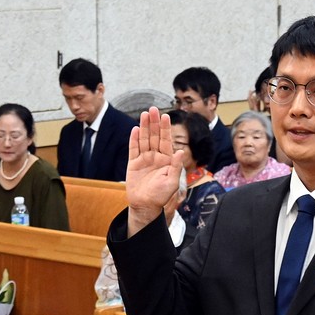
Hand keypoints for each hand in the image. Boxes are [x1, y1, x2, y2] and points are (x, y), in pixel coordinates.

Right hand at [125, 107, 183, 235]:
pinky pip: (133, 149)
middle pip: (154, 136)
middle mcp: (156, 157)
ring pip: (144, 139)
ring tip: (144, 114)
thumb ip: (176, 166)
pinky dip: (134, 139)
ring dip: (144, 127)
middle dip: (154, 123)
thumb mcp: (172, 182)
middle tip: (154, 109)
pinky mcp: (133, 163)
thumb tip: (181, 151)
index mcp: (166, 160)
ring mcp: (144, 159)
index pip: (166, 141)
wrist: (145, 205)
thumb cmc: (161, 196)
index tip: (166, 116)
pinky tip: (135, 129)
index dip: (165, 128)